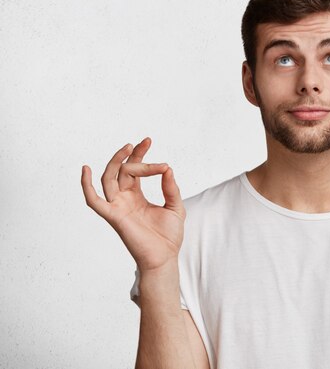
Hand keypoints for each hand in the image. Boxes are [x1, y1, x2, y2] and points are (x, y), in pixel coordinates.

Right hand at [80, 137, 185, 271]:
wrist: (165, 257)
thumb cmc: (169, 236)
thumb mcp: (175, 206)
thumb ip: (170, 188)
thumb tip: (168, 168)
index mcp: (136, 196)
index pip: (133, 169)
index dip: (139, 154)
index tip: (148, 141)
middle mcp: (124, 199)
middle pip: (122, 170)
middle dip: (132, 155)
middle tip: (144, 142)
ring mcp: (117, 207)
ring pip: (109, 178)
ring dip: (117, 161)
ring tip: (130, 147)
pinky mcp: (113, 216)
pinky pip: (94, 201)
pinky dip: (86, 186)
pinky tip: (86, 170)